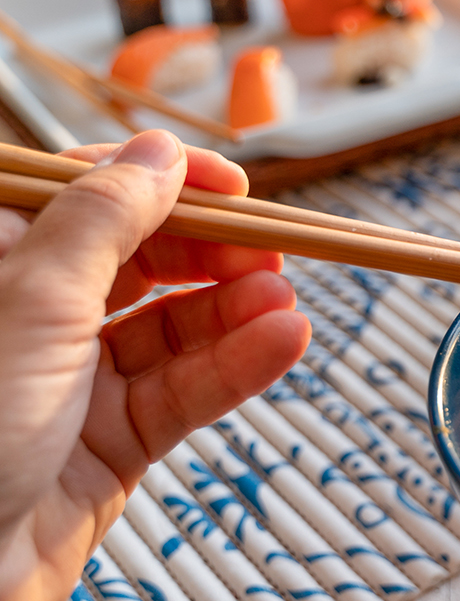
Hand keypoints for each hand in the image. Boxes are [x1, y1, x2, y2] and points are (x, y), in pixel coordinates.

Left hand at [0, 130, 309, 600]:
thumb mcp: (32, 301)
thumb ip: (104, 221)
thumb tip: (158, 155)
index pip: (87, 195)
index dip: (164, 183)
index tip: (233, 185)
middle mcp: (32, 318)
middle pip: (140, 259)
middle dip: (212, 251)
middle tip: (273, 251)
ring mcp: (73, 383)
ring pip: (172, 328)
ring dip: (235, 311)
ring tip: (286, 304)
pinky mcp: (110, 445)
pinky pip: (185, 392)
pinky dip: (237, 366)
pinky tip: (280, 343)